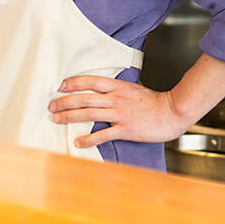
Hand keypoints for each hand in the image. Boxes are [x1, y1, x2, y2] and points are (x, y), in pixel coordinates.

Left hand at [48, 75, 194, 149]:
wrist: (173, 112)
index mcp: (118, 87)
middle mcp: (116, 99)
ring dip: (69, 116)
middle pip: (84, 98)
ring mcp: (120, 114)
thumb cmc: (154, 101)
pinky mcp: (126, 129)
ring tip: (56, 119)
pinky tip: (77, 142)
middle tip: (51, 106)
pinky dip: (88, 139)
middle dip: (64, 102)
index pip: (90, 81)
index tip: (60, 86)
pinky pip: (103, 134)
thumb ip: (117, 89)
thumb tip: (103, 88)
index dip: (73, 83)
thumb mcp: (133, 88)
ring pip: (89, 114)